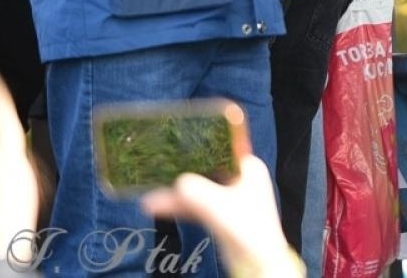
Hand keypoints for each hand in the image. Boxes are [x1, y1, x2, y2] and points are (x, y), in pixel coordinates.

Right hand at [140, 155, 300, 277]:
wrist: (258, 263)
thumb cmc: (247, 228)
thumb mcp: (218, 206)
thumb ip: (196, 192)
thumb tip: (177, 183)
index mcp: (248, 167)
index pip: (220, 148)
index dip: (197, 146)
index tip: (173, 144)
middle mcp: (240, 177)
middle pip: (204, 170)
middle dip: (179, 175)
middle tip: (153, 174)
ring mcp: (230, 196)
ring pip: (198, 190)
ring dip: (175, 195)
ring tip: (148, 201)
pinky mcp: (221, 214)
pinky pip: (197, 205)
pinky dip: (180, 207)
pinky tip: (157, 208)